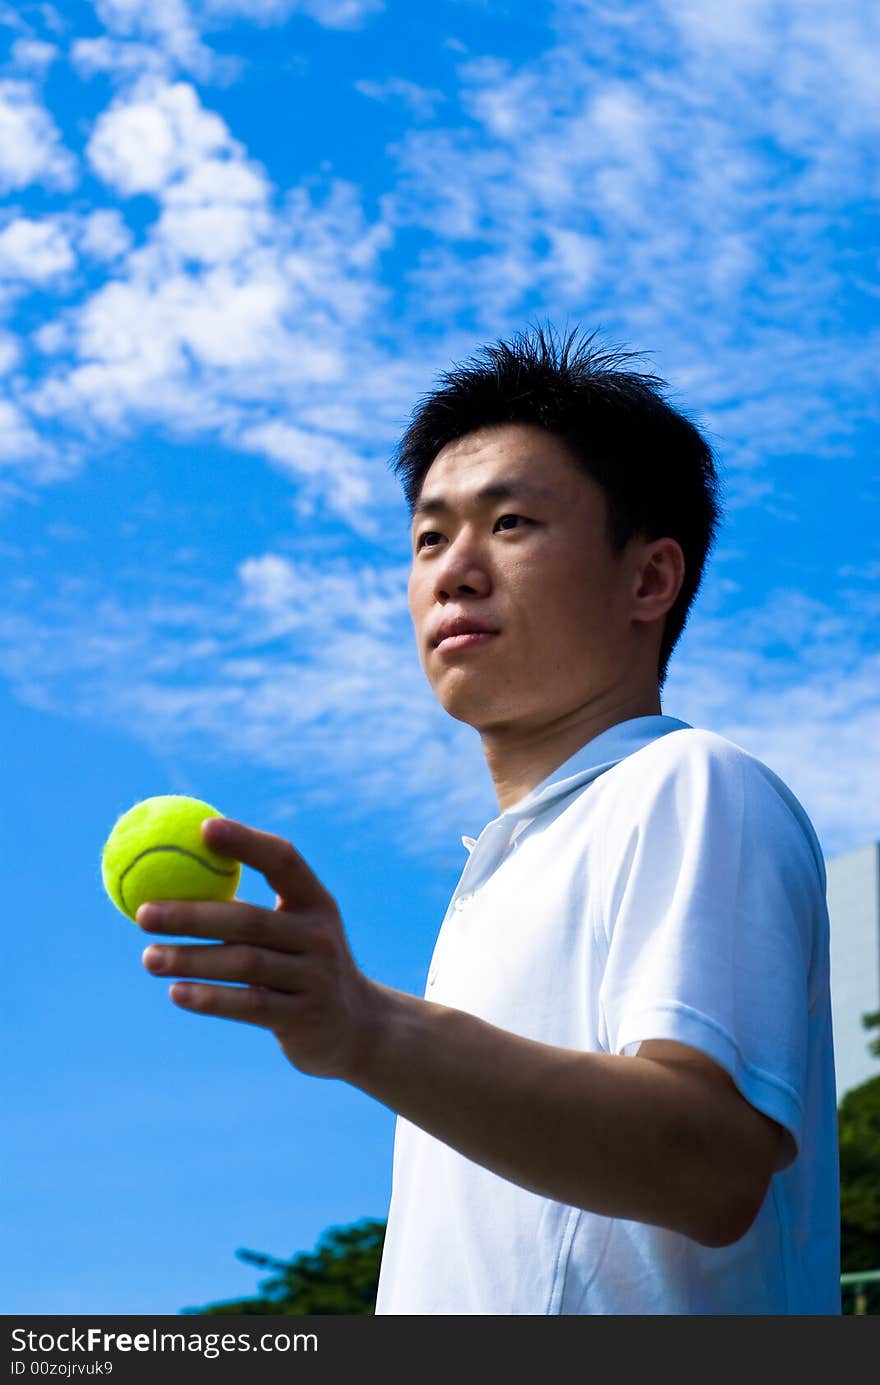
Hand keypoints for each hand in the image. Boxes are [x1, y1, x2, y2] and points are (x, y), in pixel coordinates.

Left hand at [136, 817, 380, 1081]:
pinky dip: (211, 999)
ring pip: (245, 964)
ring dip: (191, 960)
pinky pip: (250, 1006)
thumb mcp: (291, 930)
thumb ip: (244, 910)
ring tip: (148, 958)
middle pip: (250, 920)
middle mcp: (319, 935)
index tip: (202, 829)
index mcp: (315, 902)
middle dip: (192, 915)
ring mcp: (315, 977)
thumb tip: (168, 881)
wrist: (356, 1027)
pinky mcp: (304, 1017)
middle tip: (143, 913)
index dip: (246, 841)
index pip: (283, 860)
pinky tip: (176, 993)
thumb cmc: (300, 965)